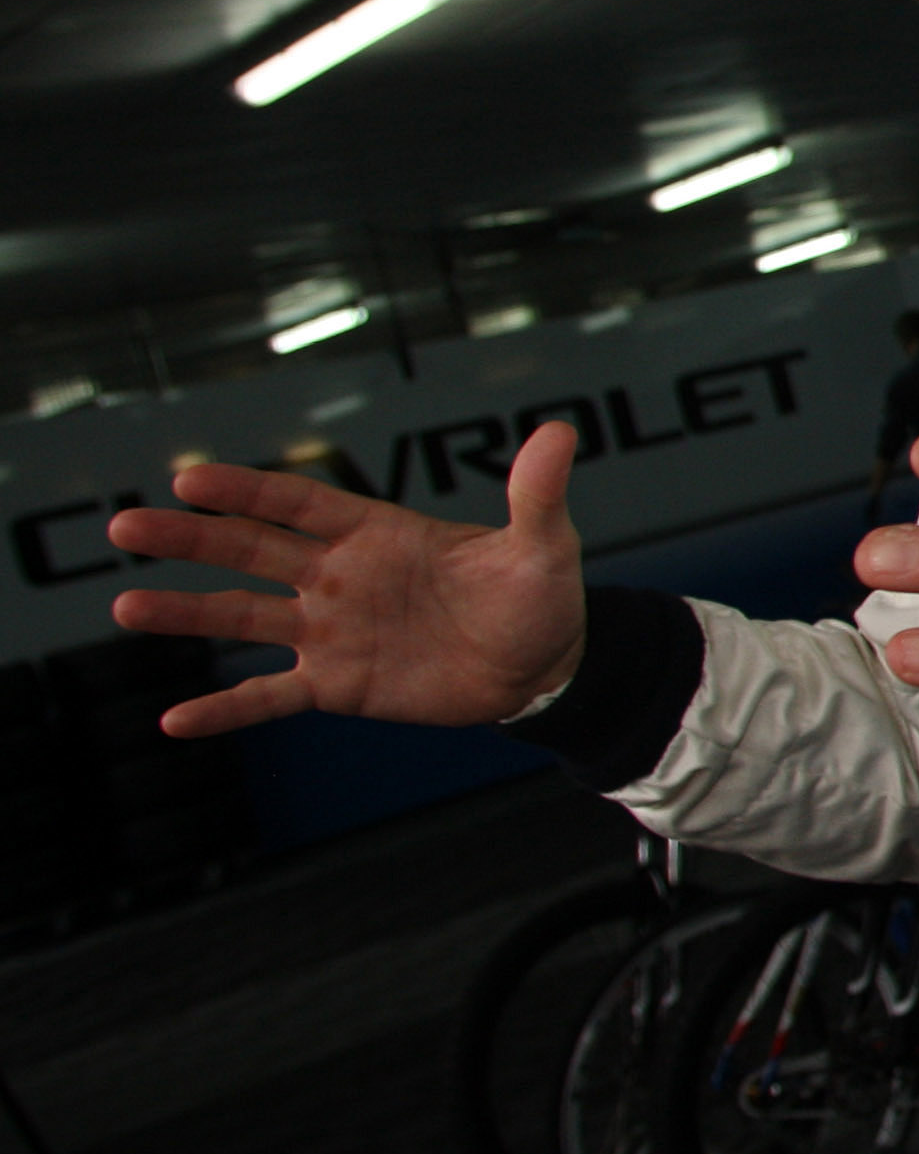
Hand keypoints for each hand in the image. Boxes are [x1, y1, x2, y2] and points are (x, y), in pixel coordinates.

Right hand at [103, 425, 591, 737]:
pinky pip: (270, 698)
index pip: (297, 503)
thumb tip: (560, 431)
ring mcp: (331, 631)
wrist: (542, 669)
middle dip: (188, 539)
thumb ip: (536, 494)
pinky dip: (226, 709)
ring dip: (186, 615)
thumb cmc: (537, 596)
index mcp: (375, 533)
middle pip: (250, 551)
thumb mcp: (542, 545)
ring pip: (244, 619)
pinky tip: (174, 722)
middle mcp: (338, 577)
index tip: (188, 478)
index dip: (246, 490)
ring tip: (125, 608)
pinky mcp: (337, 685)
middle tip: (124, 527)